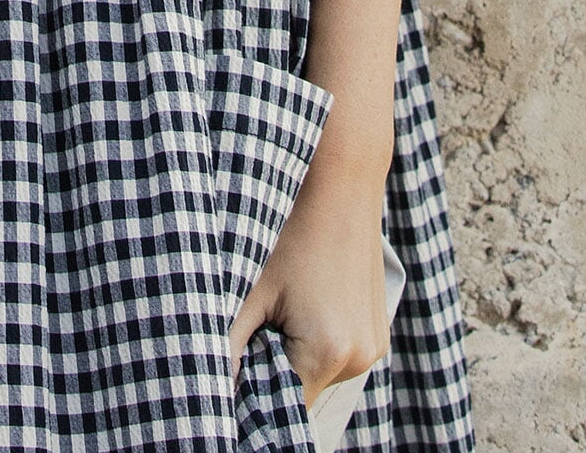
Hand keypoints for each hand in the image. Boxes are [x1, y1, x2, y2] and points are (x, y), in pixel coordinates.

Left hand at [228, 144, 389, 410]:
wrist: (340, 182)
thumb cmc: (290, 229)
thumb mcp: (251, 288)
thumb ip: (227, 344)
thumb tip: (207, 385)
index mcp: (327, 351)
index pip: (283, 403)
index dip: (253, 390)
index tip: (236, 362)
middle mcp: (359, 358)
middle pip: (302, 390)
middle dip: (272, 368)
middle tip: (253, 324)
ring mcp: (374, 347)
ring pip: (319, 374)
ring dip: (294, 354)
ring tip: (282, 303)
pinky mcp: (378, 335)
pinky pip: (339, 356)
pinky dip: (317, 342)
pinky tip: (305, 299)